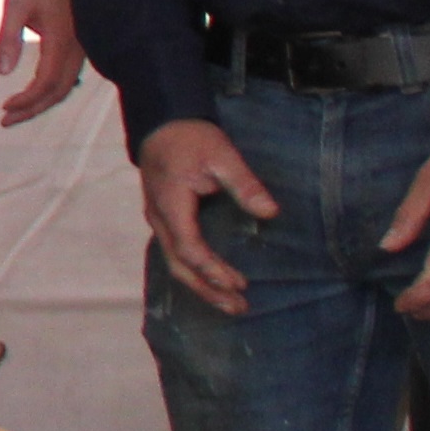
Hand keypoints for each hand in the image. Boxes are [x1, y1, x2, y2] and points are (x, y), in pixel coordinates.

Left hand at [0, 0, 85, 125]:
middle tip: (5, 121)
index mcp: (63, 39)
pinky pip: (69, 73)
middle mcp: (79, 46)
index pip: (47, 83)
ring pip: (66, 84)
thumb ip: (8, 39)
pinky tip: (33, 94)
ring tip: (15, 112)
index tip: (4, 107)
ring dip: (42, 102)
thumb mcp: (13, 6)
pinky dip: (51, 89)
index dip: (27, 100)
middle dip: (33, 109)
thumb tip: (1, 73)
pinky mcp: (81, 41)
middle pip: (59, 91)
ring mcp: (83, 45)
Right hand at [135, 118, 280, 315]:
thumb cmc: (191, 139)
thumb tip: (270, 212)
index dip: (213, 269)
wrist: (162, 124)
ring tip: (229, 302)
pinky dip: (194, 272)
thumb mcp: (222, 155)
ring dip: (201, 286)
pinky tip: (211, 281)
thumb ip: (245, 184)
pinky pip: (176, 254)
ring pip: (175, 264)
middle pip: (179, 266)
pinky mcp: (164, 220)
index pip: (190, 248)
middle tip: (237, 306)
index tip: (239, 282)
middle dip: (208, 289)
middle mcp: (160, 219)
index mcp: (171, 206)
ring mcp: (158, 221)